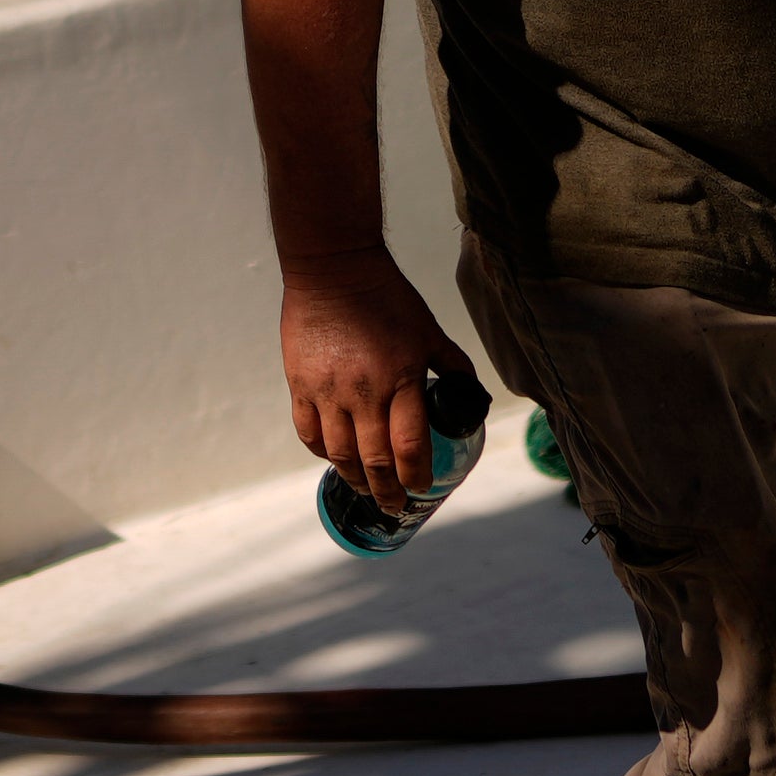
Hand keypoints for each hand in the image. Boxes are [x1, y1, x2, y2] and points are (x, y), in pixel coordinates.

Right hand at [280, 249, 477, 512]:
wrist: (334, 268)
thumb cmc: (386, 297)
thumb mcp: (428, 330)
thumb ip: (452, 366)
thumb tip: (473, 395)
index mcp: (401, 379)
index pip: (409, 447)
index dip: (416, 476)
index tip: (421, 488)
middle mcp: (364, 392)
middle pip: (375, 461)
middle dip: (387, 491)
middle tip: (395, 506)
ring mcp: (329, 391)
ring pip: (340, 455)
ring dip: (355, 479)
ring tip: (365, 490)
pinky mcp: (301, 384)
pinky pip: (309, 432)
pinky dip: (322, 453)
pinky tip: (334, 458)